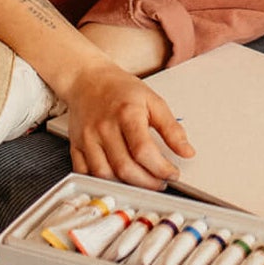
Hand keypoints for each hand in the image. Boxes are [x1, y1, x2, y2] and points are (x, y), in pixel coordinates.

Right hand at [59, 64, 194, 188]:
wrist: (88, 79)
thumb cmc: (121, 90)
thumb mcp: (153, 101)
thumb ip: (171, 129)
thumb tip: (187, 152)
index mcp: (127, 114)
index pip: (144, 151)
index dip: (161, 168)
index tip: (172, 173)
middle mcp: (104, 127)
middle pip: (125, 167)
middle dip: (147, 182)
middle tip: (160, 182)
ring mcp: (88, 138)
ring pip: (104, 174)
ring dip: (126, 184)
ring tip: (142, 181)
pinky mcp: (76, 145)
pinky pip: (85, 173)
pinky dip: (102, 181)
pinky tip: (117, 178)